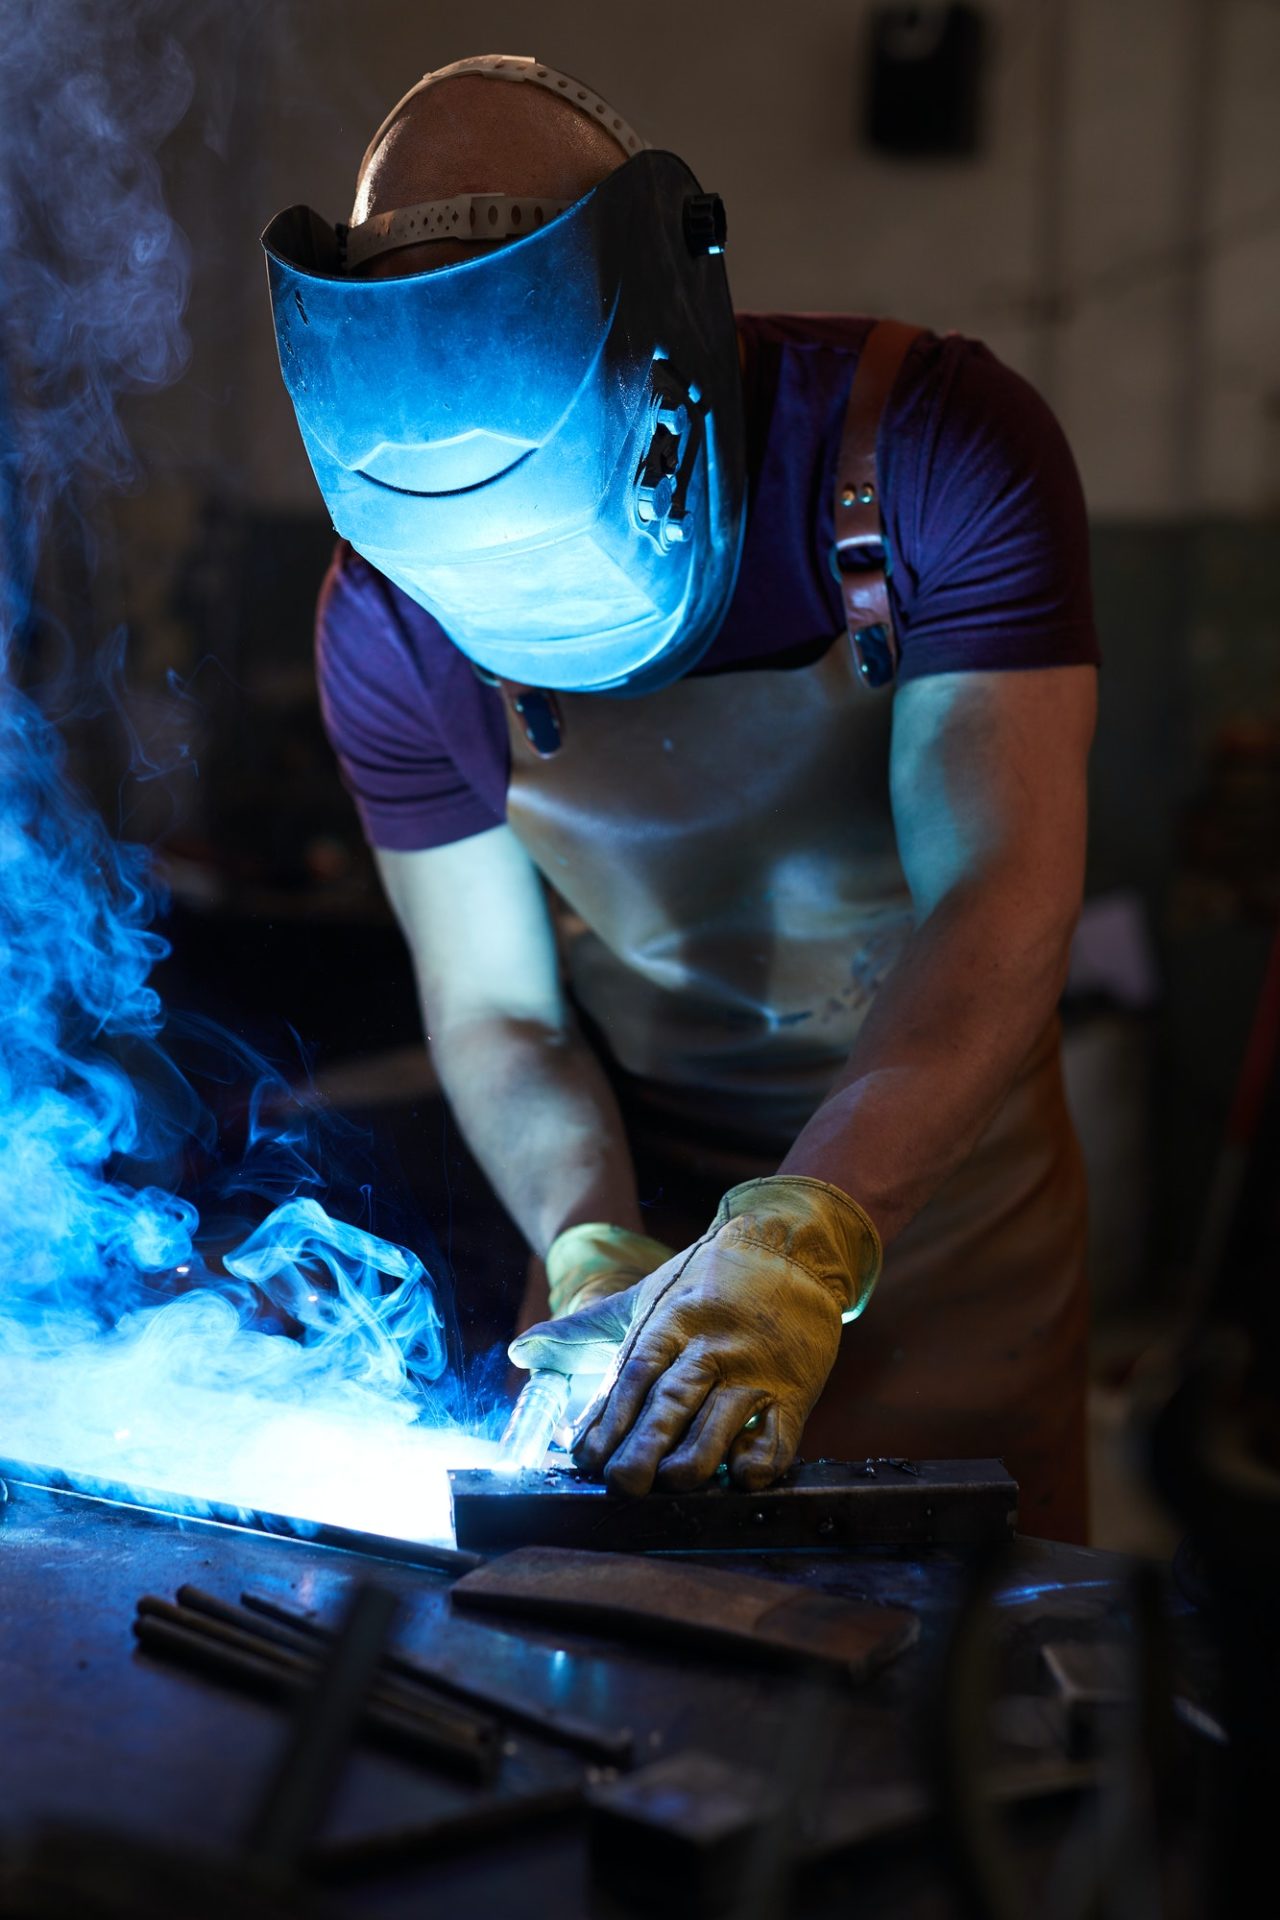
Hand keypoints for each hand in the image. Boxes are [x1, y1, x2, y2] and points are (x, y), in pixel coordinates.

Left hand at [510, 1176, 880, 1495]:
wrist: (792, 1245)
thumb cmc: (708, 1278)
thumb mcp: (646, 1296)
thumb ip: (583, 1329)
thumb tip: (521, 1351)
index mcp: (670, 1322)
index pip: (633, 1372)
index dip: (607, 1415)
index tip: (583, 1455)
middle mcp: (710, 1346)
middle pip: (673, 1397)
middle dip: (645, 1442)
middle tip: (622, 1483)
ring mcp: (754, 1368)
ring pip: (723, 1415)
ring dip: (697, 1454)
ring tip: (672, 1483)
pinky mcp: (794, 1389)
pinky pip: (779, 1430)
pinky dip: (760, 1456)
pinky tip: (741, 1477)